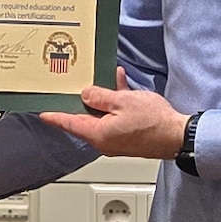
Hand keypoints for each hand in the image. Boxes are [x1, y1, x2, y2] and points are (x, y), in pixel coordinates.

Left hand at [38, 67, 188, 158]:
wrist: (177, 136)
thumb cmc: (153, 123)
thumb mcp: (122, 101)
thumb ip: (101, 96)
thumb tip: (86, 94)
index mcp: (98, 134)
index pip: (69, 124)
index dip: (55, 117)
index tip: (43, 114)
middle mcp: (105, 140)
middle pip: (85, 119)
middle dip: (80, 103)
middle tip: (69, 91)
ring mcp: (117, 139)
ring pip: (102, 116)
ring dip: (102, 99)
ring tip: (103, 81)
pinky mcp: (128, 136)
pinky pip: (115, 117)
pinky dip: (115, 103)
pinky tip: (120, 86)